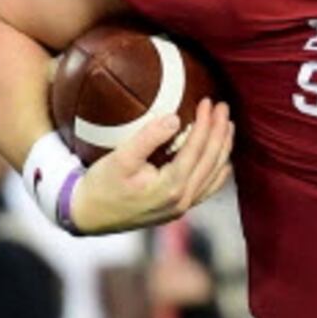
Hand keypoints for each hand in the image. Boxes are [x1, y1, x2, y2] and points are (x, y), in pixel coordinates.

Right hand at [69, 104, 233, 234]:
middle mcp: (182, 200)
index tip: (208, 101)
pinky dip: (218, 172)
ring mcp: (182, 208)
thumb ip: (148, 137)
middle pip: (211, 161)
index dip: (206, 123)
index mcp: (171, 186)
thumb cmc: (101, 185)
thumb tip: (174, 118)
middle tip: (223, 106)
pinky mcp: (177, 210)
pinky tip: (223, 161)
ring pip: (214, 176)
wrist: (89, 216)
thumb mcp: (120, 158)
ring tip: (227, 126)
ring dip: (223, 149)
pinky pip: (207, 190)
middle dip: (220, 132)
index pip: (197, 149)